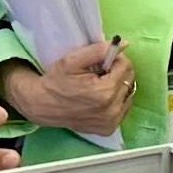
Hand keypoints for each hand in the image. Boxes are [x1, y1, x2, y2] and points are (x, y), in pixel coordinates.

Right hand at [0, 38, 135, 136]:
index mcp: (105, 92)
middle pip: (128, 80)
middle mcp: (112, 110)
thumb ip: (99, 50)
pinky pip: (122, 108)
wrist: (43, 105)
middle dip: (117, 72)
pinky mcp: (108, 129)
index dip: (114, 59)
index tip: (101, 61)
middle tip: (99, 72)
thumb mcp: (73, 60)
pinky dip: (115, 100)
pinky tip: (100, 98)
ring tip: (98, 85)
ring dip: (117, 86)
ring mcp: (111, 122)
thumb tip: (124, 44)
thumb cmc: (57, 81)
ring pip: (127, 94)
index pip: (125, 66)